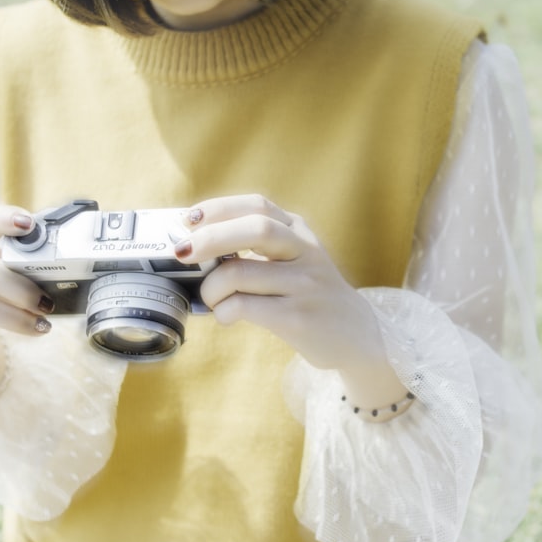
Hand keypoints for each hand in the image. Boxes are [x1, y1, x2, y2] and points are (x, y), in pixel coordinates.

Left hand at [174, 195, 406, 405]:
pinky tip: (227, 316)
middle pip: (255, 228)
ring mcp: (304, 284)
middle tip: (182, 253)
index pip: (258, 206)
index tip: (189, 219)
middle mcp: (306, 251)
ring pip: (241, 272)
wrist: (358, 335)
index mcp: (299, 231)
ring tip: (212, 299)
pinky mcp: (299, 317)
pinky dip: (224, 311)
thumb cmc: (310, 295)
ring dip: (212, 287)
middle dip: (209, 238)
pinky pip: (246, 307)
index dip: (219, 209)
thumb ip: (258, 247)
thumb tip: (196, 245)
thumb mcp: (295, 259)